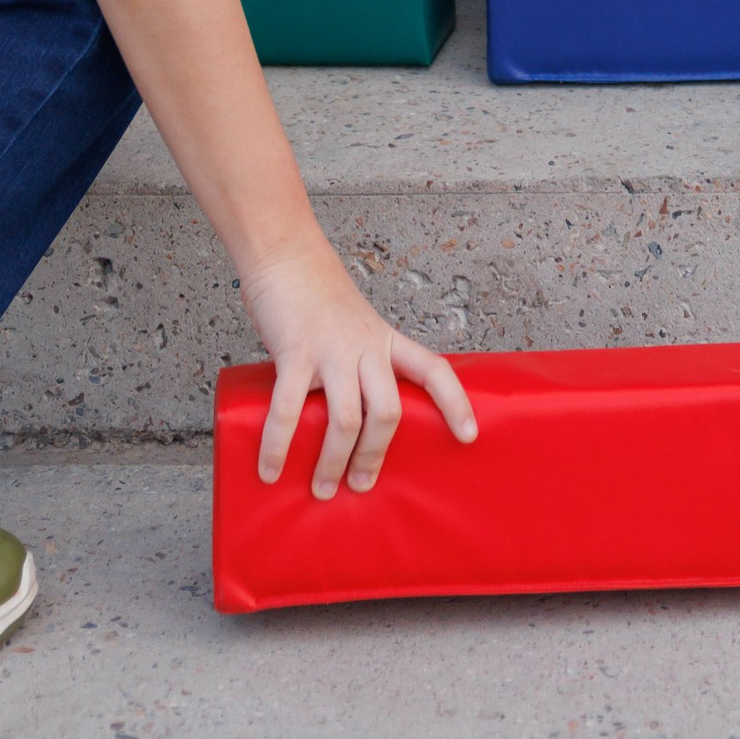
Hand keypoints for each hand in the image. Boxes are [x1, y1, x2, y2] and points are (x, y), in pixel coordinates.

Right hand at [240, 239, 476, 495]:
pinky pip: (289, 408)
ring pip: (346, 420)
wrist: (284, 249)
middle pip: (387, 411)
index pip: (432, 369)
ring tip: (322, 488)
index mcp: (384, 339)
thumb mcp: (353, 322)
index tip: (468, 437)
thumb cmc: (315, 290)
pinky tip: (271, 469)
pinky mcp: (294, 351)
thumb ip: (355, 360)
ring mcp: (331, 349)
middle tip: (360, 484)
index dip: (455, 402)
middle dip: (374, 456)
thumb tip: (346, 418)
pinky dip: (279, 445)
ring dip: (333, 462)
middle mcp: (364, 345)